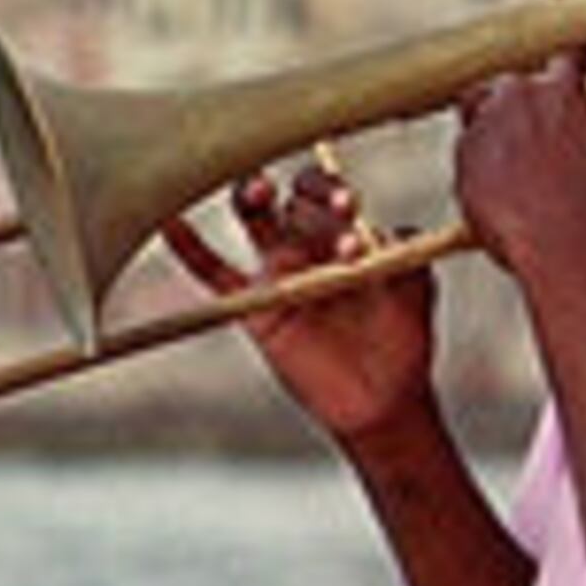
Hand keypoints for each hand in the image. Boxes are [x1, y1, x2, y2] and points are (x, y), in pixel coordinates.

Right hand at [159, 152, 436, 442]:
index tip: (349, 206)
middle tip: (332, 207)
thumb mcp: (415, 290)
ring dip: (251, 198)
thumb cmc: (402, 337)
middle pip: (289, 198)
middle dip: (308, 193)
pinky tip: (170, 221)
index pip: (324, 191)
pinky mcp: (256, 307)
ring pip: (254, 222)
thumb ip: (406, 253)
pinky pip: (214, 275)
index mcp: (342, 232)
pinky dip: (189, 249)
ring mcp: (278, 272)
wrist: (383, 395)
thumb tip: (388, 228)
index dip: (330, 189)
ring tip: (260, 191)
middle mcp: (307, 243)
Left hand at [452, 49, 585, 286]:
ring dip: (496, 122)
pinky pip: (466, 145)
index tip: (576, 88)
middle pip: (517, 81)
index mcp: (563, 89)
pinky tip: (500, 185)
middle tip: (545, 142)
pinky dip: (480, 159)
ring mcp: (485, 122)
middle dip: (529, 104)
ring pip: (482, 104)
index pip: (567, 57)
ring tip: (517, 157)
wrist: (551, 248)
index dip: (573, 72)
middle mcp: (519, 95)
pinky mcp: (462, 153)